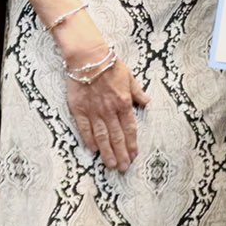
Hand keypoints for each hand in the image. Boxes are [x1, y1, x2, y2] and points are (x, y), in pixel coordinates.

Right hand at [65, 49, 148, 171]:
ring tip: (111, 164)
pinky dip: (89, 139)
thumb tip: (146, 102)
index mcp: (123, 103)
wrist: (87, 57)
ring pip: (102, 136)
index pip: (129, 128)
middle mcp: (110, 110)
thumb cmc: (109, 64)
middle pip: (116, 136)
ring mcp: (94, 111)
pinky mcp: (79, 109)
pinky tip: (93, 150)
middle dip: (121, 153)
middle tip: (123, 168)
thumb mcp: (129, 76)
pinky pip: (85, 128)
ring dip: (107, 152)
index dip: (131, 144)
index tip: (133, 156)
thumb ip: (137, 92)